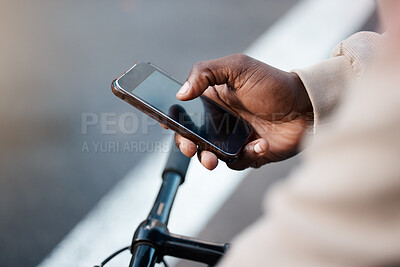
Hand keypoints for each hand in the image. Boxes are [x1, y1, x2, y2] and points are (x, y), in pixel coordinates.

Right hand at [163, 54, 312, 169]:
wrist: (306, 106)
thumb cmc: (273, 83)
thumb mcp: (238, 67)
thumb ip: (205, 72)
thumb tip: (181, 93)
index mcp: (213, 99)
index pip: (185, 111)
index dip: (173, 118)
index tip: (167, 124)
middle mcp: (220, 120)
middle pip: (192, 137)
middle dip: (186, 145)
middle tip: (190, 147)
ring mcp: (234, 138)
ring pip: (210, 154)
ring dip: (207, 158)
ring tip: (212, 159)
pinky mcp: (249, 152)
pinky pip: (237, 162)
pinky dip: (246, 156)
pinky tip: (260, 144)